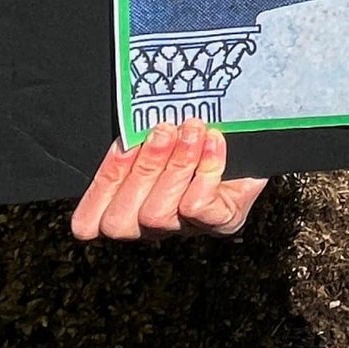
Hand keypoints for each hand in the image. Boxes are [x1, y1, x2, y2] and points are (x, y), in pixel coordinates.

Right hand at [70, 119, 267, 241]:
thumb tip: (128, 119)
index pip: (90, 222)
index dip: (100, 186)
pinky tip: (215, 141)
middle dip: (140, 170)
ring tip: (192, 130)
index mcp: (129, 205)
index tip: (122, 143)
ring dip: (175, 166)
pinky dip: (205, 171)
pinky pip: (199, 208)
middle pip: (121, 221)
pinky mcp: (221, 222)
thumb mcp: (164, 131)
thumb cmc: (202, 132)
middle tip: (164, 130)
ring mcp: (187, 227)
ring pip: (158, 214)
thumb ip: (139, 134)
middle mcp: (154, 224)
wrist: (258, 138)